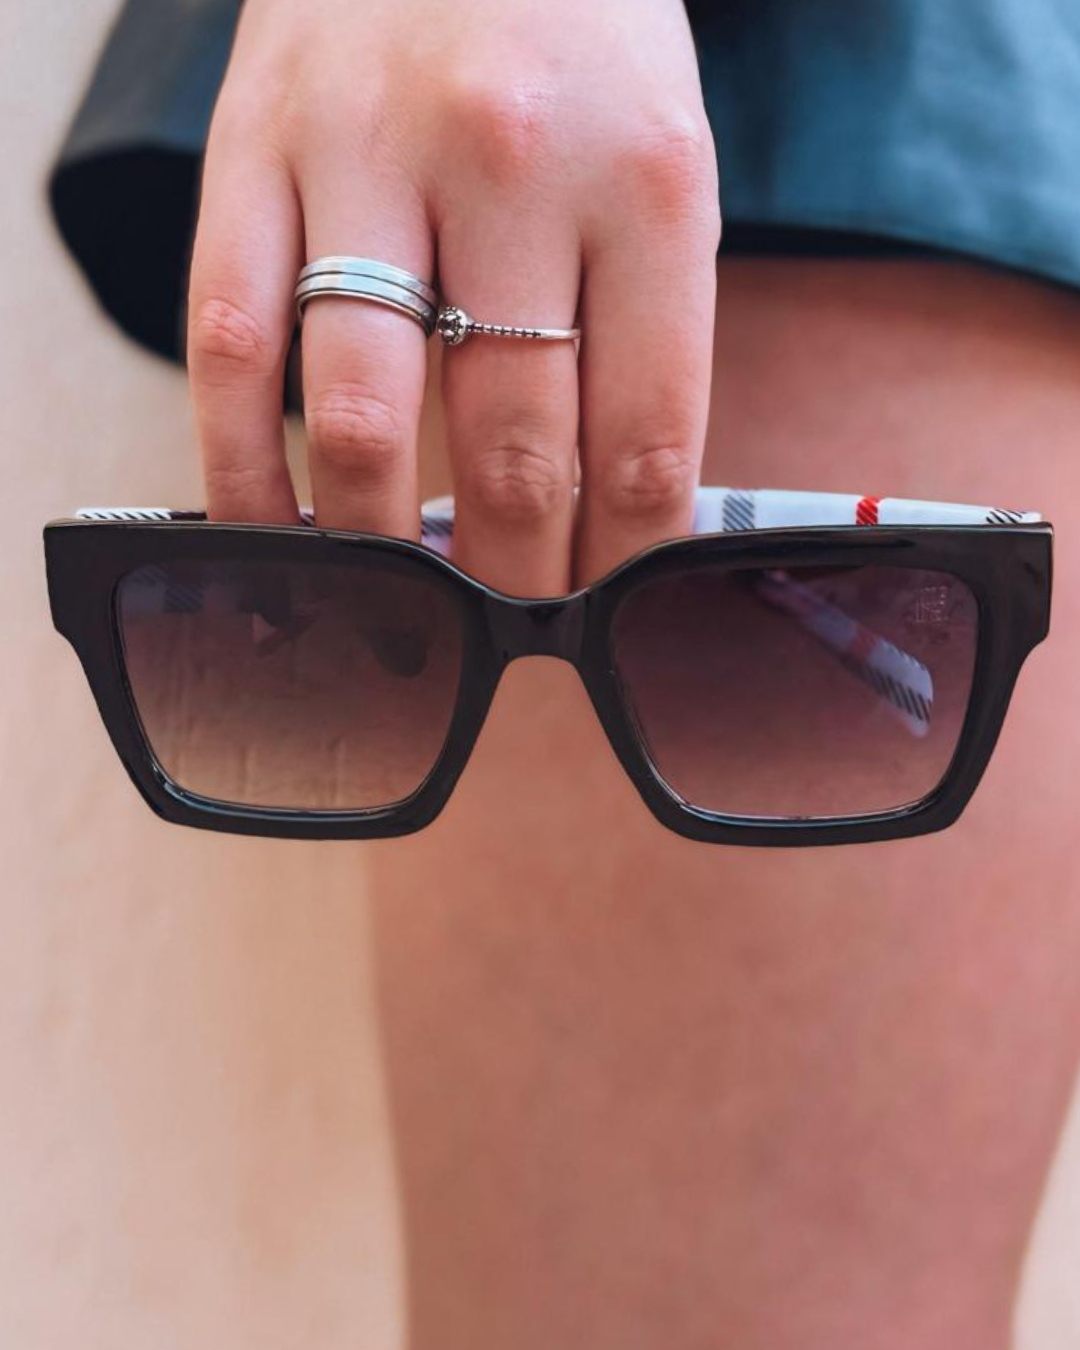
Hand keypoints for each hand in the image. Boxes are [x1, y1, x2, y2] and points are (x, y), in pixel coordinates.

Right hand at [186, 0, 719, 594]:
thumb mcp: (662, 164)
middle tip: (511, 625)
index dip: (626, 560)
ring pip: (360, 420)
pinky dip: (246, 472)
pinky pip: (227, 352)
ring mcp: (364, 158)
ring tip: (405, 604)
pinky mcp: (248, 155)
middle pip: (513, 447)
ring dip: (383, 550)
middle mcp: (509, 166)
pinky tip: (275, 536)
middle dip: (516, 575)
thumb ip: (642, 329)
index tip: (607, 615)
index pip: (646, 436)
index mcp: (646, 179)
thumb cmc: (575, 40)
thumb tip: (608, 509)